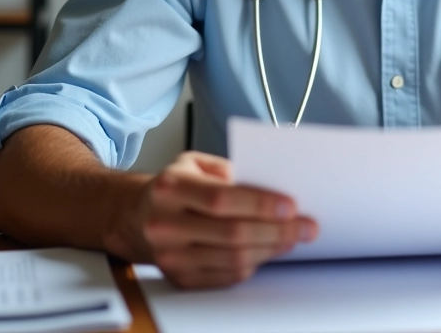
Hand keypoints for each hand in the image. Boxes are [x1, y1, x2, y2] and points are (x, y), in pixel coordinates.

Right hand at [125, 151, 316, 288]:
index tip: (291, 205)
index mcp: (170, 187)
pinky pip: (226, 276)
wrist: (134, 217)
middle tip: (306, 226)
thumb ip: (230, 170)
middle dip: (277, 230)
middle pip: (232, 233)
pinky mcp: (178, 277)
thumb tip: (272, 184)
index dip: (260, 204)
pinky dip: (254, 264)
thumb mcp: (194, 163)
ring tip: (293, 238)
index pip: (221, 199)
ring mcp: (170, 255)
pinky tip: (269, 251)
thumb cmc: (172, 187)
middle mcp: (165, 223)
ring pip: (232, 258)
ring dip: (271, 249)